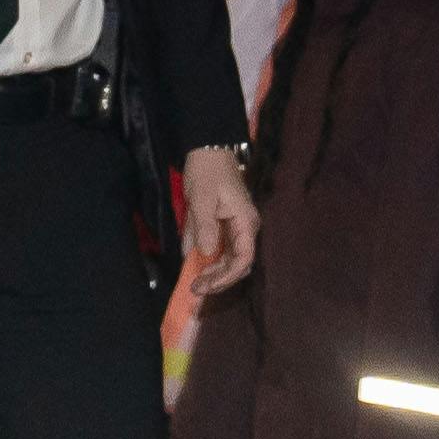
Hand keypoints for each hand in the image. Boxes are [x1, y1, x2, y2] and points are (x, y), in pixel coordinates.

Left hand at [177, 147, 256, 292]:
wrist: (207, 150)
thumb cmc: (207, 171)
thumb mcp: (203, 197)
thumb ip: (205, 226)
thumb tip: (207, 252)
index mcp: (245, 222)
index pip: (244, 258)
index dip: (227, 277)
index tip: (206, 285)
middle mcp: (244, 228)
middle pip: (236, 263)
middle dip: (218, 279)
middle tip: (195, 289)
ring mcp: (234, 228)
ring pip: (228, 259)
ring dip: (213, 273)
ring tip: (194, 284)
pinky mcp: (222, 225)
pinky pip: (218, 249)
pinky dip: (206, 260)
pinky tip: (192, 265)